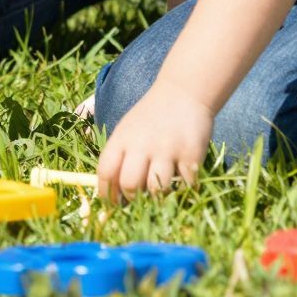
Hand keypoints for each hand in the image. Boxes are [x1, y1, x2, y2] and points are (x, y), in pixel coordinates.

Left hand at [95, 80, 214, 200]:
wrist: (184, 92)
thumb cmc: (152, 118)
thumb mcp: (127, 130)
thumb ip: (119, 157)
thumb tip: (113, 195)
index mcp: (122, 139)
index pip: (106, 172)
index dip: (107, 194)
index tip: (113, 205)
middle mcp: (142, 144)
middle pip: (130, 185)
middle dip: (133, 198)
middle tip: (140, 198)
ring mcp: (167, 149)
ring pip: (158, 190)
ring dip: (160, 194)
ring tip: (164, 184)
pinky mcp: (191, 154)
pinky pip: (185, 184)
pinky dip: (184, 186)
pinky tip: (184, 174)